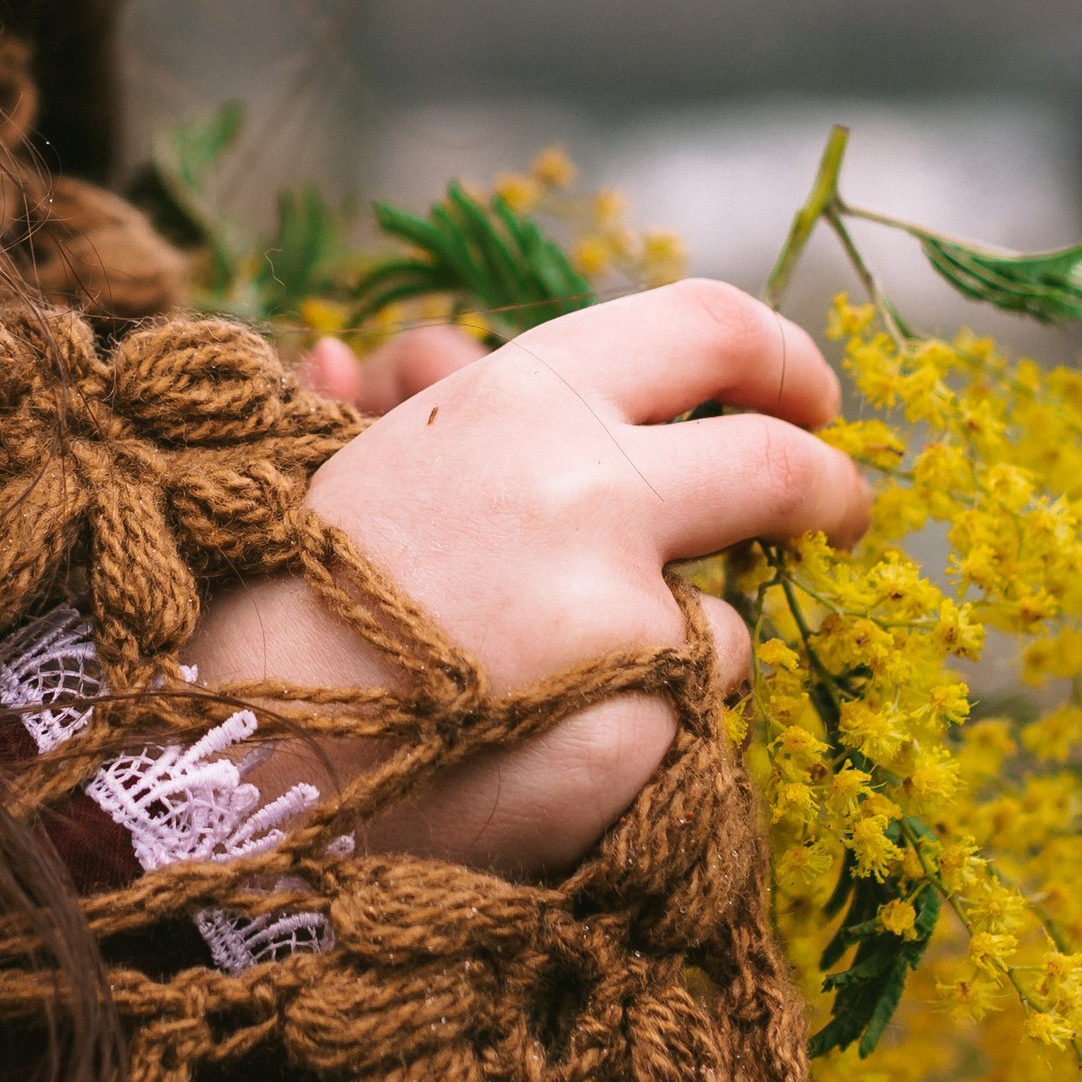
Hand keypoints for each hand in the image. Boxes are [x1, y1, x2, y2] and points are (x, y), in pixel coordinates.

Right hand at [197, 282, 869, 877]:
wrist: (243, 756)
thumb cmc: (293, 597)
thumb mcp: (350, 458)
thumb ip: (411, 394)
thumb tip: (392, 353)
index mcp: (525, 398)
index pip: (706, 325)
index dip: (778, 357)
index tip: (808, 398)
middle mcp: (590, 489)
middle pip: (779, 467)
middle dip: (829, 490)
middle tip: (838, 512)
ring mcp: (621, 615)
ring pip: (722, 621)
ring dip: (674, 649)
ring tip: (553, 685)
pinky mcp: (640, 727)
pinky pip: (688, 724)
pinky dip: (643, 734)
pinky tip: (547, 744)